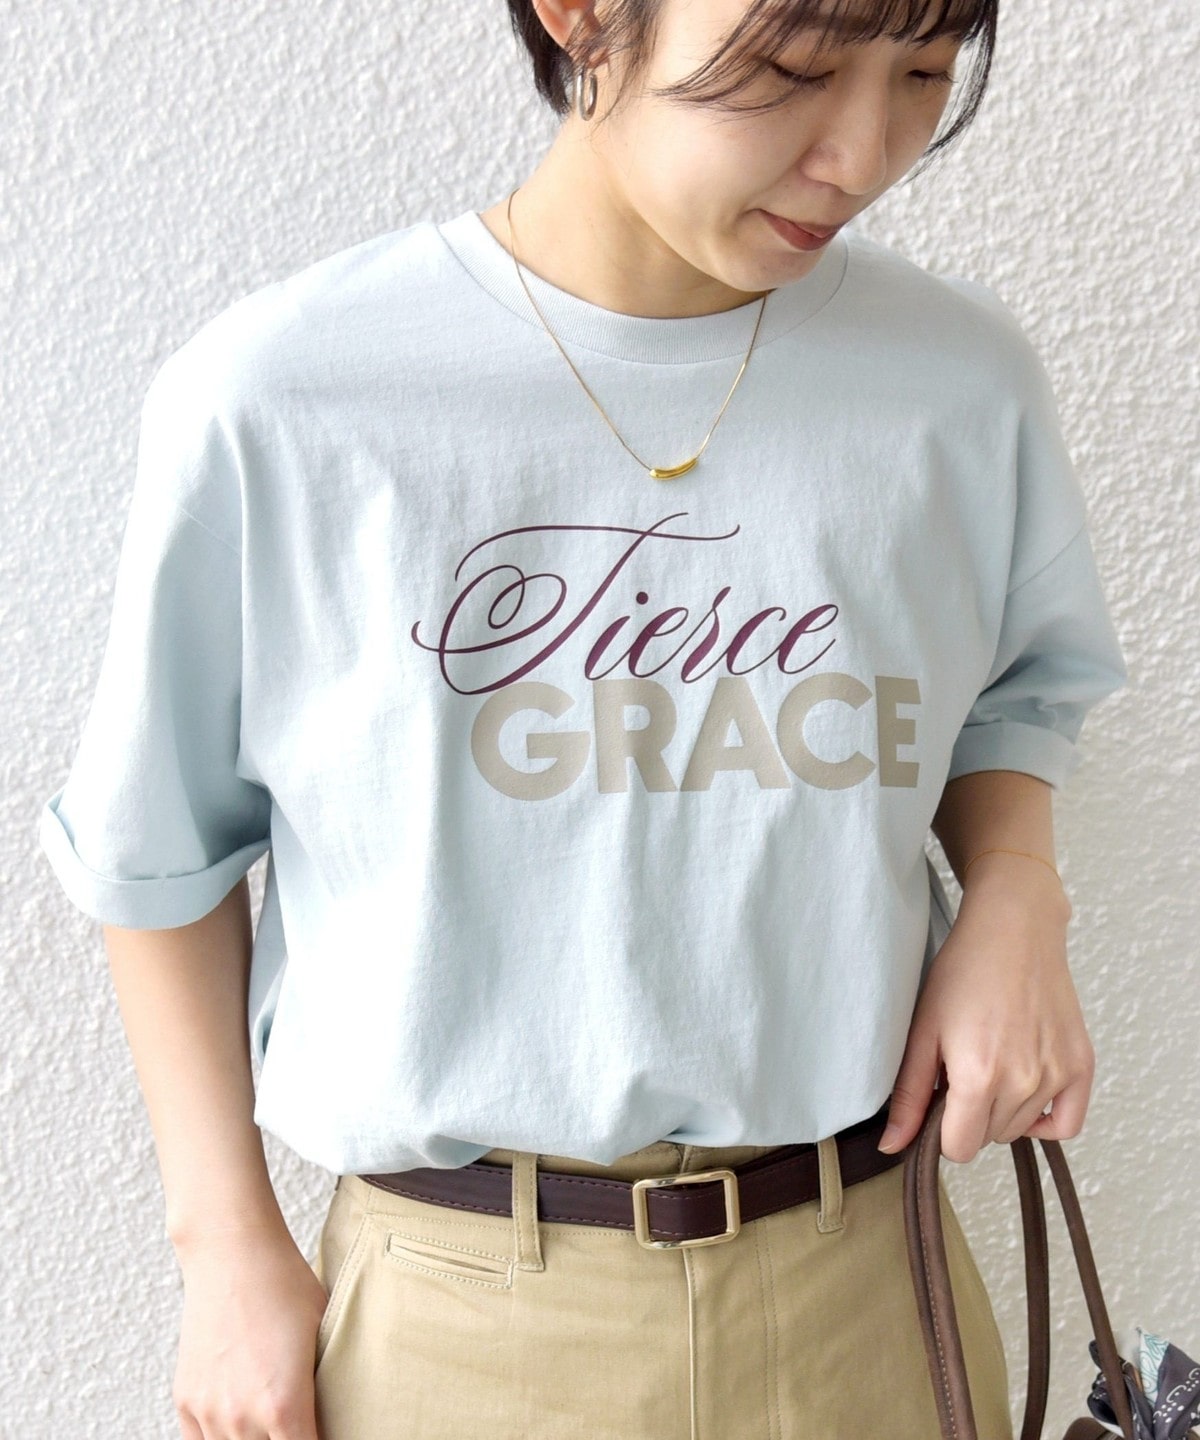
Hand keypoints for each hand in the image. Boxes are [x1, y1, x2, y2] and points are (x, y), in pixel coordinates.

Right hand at [171, 1223, 329, 1439]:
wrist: (235, 1255)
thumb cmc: (286, 1287)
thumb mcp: (324, 1337)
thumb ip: (324, 1389)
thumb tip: (335, 1415)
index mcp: (284, 1407)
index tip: (322, 1432)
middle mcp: (242, 1418)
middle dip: (287, 1438)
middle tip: (297, 1423)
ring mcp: (209, 1412)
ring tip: (270, 1422)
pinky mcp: (186, 1400)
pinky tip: (238, 1429)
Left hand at [878, 865, 1094, 1163]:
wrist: (1013, 929)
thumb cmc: (964, 971)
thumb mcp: (923, 1030)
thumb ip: (908, 1094)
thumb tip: (892, 1146)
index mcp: (979, 1076)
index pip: (959, 1148)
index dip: (942, 1128)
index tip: (939, 1098)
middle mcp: (1023, 1082)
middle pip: (988, 1137)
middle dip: (969, 1113)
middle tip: (964, 1066)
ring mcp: (1057, 1074)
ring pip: (1020, 1128)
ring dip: (1002, 1109)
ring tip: (992, 1060)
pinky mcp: (1081, 1065)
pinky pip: (1067, 1122)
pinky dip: (1045, 1118)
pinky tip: (1024, 1091)